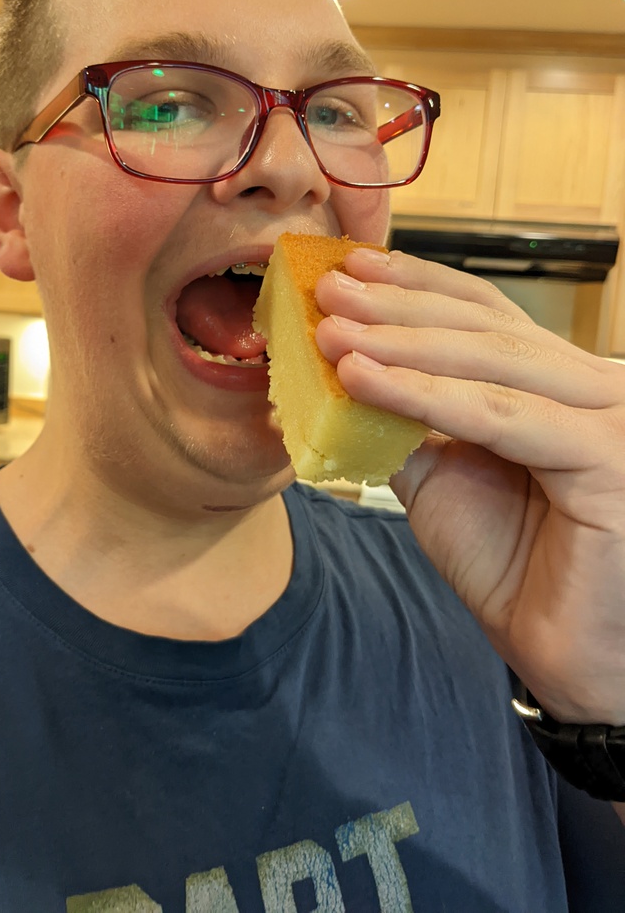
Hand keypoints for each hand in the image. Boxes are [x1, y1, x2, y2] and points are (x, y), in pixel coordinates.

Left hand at [316, 247, 624, 725]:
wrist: (561, 654)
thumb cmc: (513, 565)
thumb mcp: (442, 474)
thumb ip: (406, 418)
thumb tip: (338, 370)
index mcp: (557, 383)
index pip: (484, 314)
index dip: (416, 286)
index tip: (348, 268)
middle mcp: (591, 387)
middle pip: (482, 328)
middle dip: (395, 308)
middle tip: (326, 292)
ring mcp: (608, 417)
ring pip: (487, 364)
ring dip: (398, 344)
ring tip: (330, 333)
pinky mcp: (608, 458)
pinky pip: (498, 416)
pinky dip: (423, 396)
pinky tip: (363, 380)